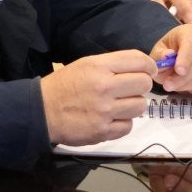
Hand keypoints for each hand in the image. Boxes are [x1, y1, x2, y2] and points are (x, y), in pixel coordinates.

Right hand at [40, 50, 156, 145]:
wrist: (41, 111)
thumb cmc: (65, 85)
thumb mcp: (86, 65)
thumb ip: (114, 65)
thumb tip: (143, 68)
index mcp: (99, 67)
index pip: (139, 61)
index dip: (150, 66)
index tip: (150, 71)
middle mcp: (104, 87)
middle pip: (144, 83)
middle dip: (142, 86)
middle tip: (132, 90)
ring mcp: (104, 111)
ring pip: (140, 106)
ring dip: (134, 106)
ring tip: (120, 105)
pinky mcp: (103, 131)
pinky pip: (128, 126)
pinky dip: (123, 123)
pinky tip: (112, 119)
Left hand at [150, 23, 191, 94]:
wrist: (181, 57)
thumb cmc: (170, 52)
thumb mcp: (159, 52)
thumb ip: (160, 55)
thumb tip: (167, 56)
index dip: (186, 58)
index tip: (178, 71)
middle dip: (185, 77)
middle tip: (169, 85)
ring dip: (191, 85)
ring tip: (177, 87)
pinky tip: (190, 88)